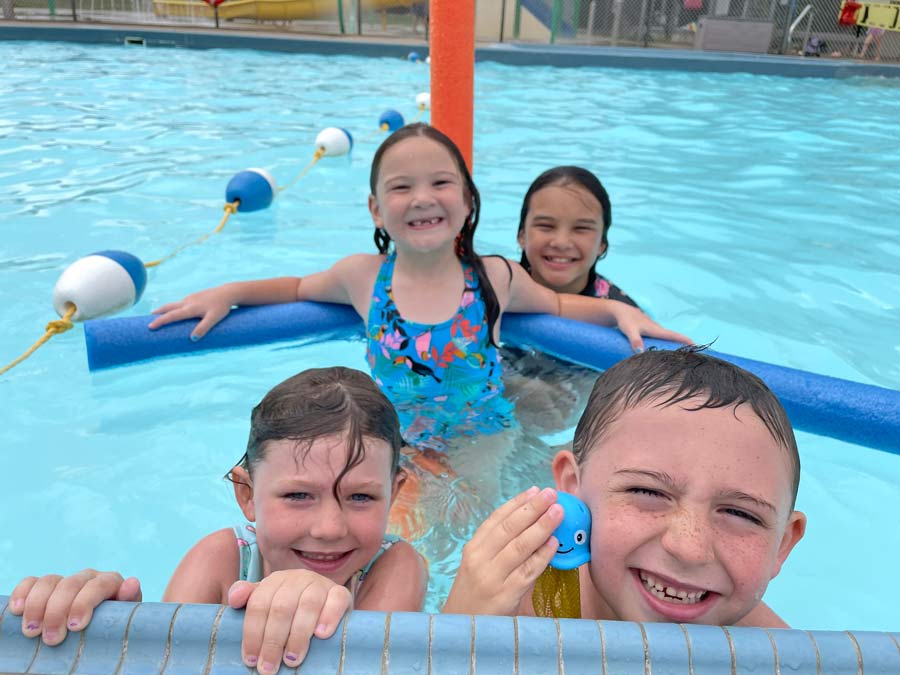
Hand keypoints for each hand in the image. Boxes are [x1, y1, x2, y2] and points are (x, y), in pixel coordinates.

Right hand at [9, 570, 141, 644]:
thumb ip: (128, 603)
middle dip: (58, 611)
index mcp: (110, 583)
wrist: (99, 634)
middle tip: (51, 639)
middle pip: (70, 584)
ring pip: (49, 581)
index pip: (99, 585)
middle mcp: (88, 578)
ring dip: (37, 606)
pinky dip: (22, 593)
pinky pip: (32, 582)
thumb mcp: (123, 620)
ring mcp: (66, 581)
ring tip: (32, 632)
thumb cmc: (112, 629)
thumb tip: (132, 583)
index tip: (74, 627)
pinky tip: (17, 611)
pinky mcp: (47, 588)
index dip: (84, 603)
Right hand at [148, 285, 235, 339]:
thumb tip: (192, 339)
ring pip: (174, 304)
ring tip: (157, 315)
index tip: (150, 327)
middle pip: (169, 307)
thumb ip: (204, 328)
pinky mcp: (195, 297)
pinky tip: (176, 312)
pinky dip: (174, 308)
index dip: (160, 321)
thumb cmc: (222, 307)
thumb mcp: (214, 318)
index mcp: (190, 308)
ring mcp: (190, 298)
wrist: (229, 292)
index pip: (172, 315)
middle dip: (158, 314)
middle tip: (148, 320)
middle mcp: (188, 302)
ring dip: (165, 309)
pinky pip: (181, 303)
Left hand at [228, 569, 351, 673]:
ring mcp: (320, 584)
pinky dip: (328, 617)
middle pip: (281, 607)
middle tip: (268, 668)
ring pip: (308, 605)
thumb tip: (234, 598)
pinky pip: (336, 601)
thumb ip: (249, 599)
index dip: (252, 633)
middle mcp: (298, 578)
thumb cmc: (290, 611)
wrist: (324, 604)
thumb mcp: (268, 604)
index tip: (250, 660)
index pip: (259, 604)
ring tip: (292, 660)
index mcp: (276, 580)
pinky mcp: (341, 593)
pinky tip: (321, 635)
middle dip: (273, 641)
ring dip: (298, 635)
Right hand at [442, 486, 562, 615]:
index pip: (496, 519)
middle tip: (551, 494)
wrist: (462, 628)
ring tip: (558, 512)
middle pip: (509, 528)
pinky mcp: (506, 595)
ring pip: (520, 546)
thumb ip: (497, 547)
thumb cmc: (475, 594)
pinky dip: (543, 555)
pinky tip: (555, 543)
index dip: (517, 503)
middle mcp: (480, 560)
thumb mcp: (478, 566)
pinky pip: (529, 571)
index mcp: (473, 548)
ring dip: (542, 526)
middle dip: (532, 508)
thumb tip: (529, 523)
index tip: (534, 490)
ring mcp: (493, 577)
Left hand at [609, 302, 692, 351]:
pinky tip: (665, 351)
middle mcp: (657, 329)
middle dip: (684, 345)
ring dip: (675, 345)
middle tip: (695, 355)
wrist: (619, 311)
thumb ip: (635, 341)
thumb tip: (640, 352)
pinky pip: (660, 339)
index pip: (674, 336)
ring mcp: (653, 330)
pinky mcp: (648, 331)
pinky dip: (665, 344)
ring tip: (683, 356)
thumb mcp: (629, 330)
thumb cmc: (625, 320)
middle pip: (673, 338)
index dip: (686, 341)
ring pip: (667, 339)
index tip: (698, 347)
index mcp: (656, 329)